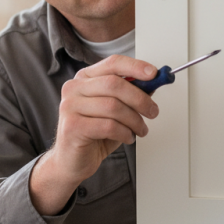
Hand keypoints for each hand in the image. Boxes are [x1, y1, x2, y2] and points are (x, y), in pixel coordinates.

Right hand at [28, 55, 158, 214]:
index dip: (136, 67)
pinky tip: (126, 137)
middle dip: (140, 98)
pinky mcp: (72, 127)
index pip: (113, 63)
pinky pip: (108, 126)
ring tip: (140, 129)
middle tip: (153, 111)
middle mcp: (74, 88)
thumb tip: (154, 83)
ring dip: (135, 120)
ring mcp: (70, 106)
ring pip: (113, 107)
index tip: (154, 74)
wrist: (72, 161)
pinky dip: (125, 133)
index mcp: (85, 78)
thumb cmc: (95, 133)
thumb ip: (131, 94)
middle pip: (114, 84)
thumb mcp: (116, 110)